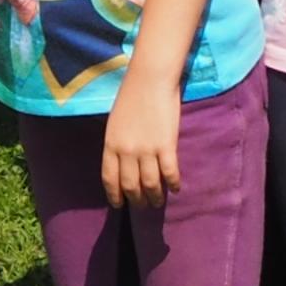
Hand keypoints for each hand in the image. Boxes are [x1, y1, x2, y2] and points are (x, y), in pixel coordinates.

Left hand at [99, 85, 181, 205]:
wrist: (150, 79)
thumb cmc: (132, 95)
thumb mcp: (115, 122)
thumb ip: (117, 143)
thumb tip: (123, 162)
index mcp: (111, 145)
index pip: (110, 179)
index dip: (115, 195)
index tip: (119, 204)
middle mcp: (126, 152)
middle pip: (130, 185)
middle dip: (136, 200)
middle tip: (142, 206)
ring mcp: (147, 150)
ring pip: (150, 184)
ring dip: (155, 197)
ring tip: (158, 202)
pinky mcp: (166, 146)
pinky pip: (170, 172)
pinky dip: (173, 183)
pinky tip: (175, 188)